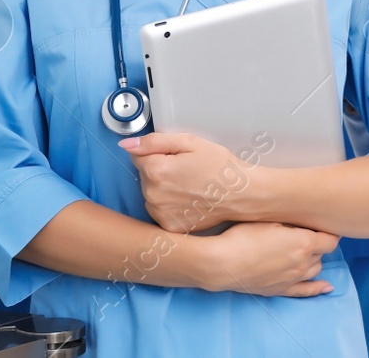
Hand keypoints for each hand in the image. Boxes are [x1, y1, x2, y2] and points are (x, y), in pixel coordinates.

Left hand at [121, 132, 252, 233]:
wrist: (242, 194)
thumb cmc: (219, 166)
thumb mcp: (189, 142)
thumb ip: (154, 141)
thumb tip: (126, 144)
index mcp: (156, 170)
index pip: (138, 156)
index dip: (158, 154)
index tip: (177, 157)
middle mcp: (153, 195)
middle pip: (144, 176)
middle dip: (159, 171)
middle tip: (186, 171)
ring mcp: (161, 214)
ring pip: (150, 194)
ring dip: (162, 189)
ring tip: (189, 186)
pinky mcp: (169, 226)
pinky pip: (159, 211)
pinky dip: (169, 205)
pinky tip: (188, 200)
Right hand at [197, 222, 337, 296]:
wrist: (224, 264)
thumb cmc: (244, 237)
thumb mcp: (269, 221)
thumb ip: (290, 224)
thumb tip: (301, 224)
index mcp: (304, 243)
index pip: (330, 239)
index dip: (329, 231)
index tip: (324, 225)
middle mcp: (304, 263)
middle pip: (321, 253)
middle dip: (317, 243)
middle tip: (305, 232)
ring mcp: (294, 279)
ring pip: (315, 268)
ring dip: (314, 259)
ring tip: (304, 250)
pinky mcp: (282, 289)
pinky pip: (307, 290)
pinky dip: (318, 288)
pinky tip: (326, 287)